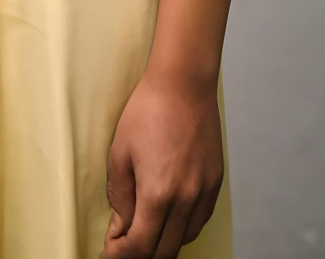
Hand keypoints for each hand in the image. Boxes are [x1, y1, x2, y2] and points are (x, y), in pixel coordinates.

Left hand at [102, 71, 222, 258]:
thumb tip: (120, 229)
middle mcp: (187, 199)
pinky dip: (182, 226)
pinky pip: (199, 220)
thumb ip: (120, 198)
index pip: (140, 247)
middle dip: (140, 254)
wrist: (183, 83)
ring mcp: (205, 192)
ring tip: (144, 229)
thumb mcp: (119, 153)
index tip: (109, 252)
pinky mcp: (216, 182)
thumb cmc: (148, 110)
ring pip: (184, 239)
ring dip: (163, 242)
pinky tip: (168, 215)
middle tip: (123, 245)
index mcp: (159, 193)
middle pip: (164, 251)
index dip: (120, 255)